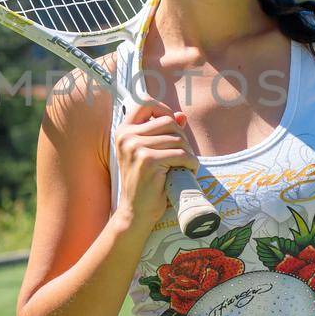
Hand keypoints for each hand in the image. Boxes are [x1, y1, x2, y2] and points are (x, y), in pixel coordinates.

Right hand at [112, 100, 194, 229]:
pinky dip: (191, 163)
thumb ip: (162, 133)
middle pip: (168, 122)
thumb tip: (182, 116)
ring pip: (177, 139)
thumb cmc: (144, 183)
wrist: (135, 212)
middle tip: (184, 156)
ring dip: (188, 153)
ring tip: (185, 166)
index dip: (163, 109)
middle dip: (182, 138)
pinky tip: (188, 172)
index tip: (173, 124)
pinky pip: (181, 154)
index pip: (145, 103)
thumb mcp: (149, 153)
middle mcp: (126, 136)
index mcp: (123, 131)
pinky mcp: (148, 161)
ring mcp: (136, 148)